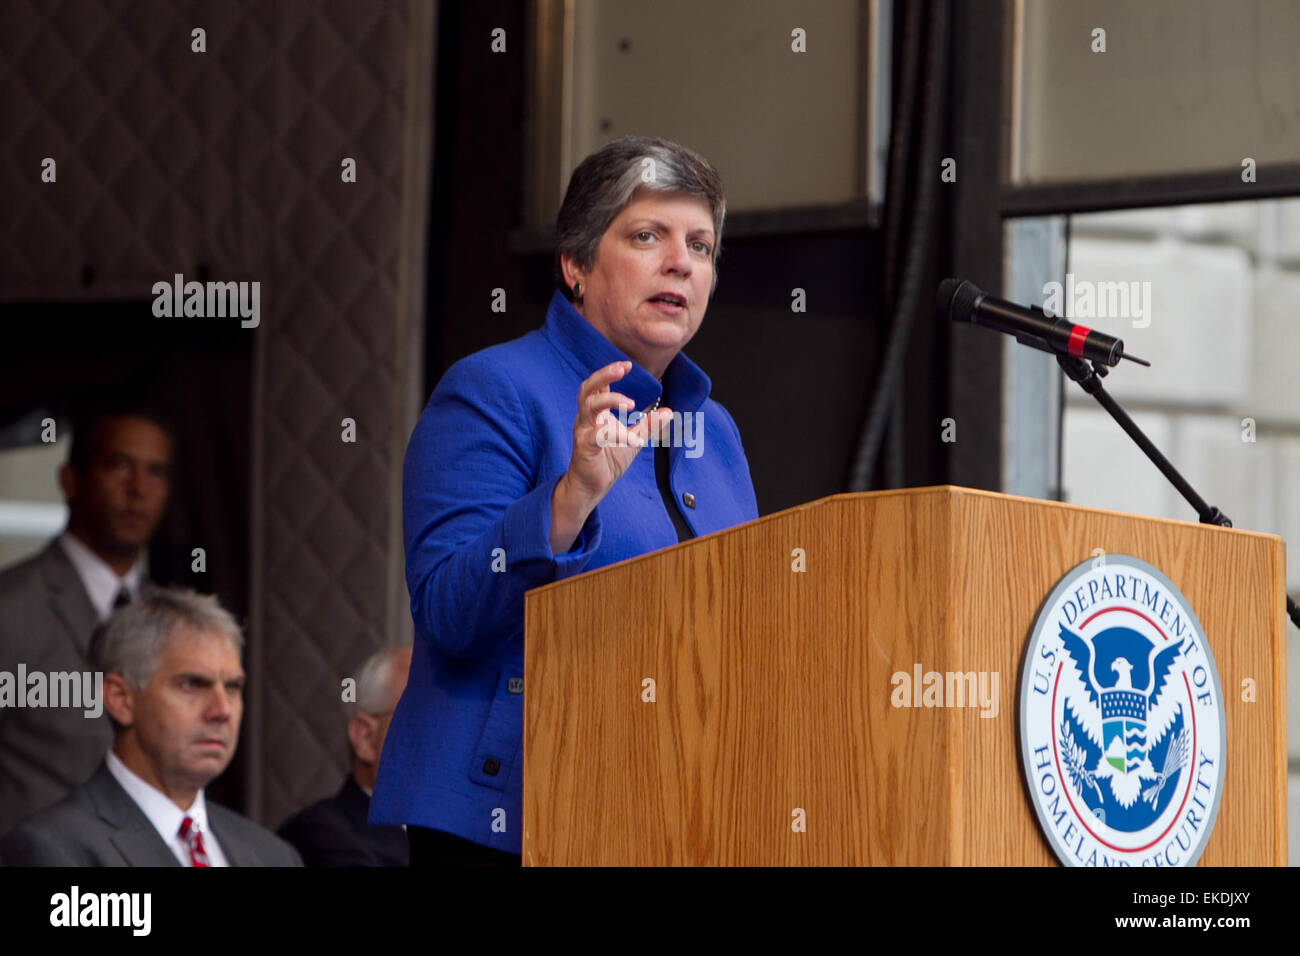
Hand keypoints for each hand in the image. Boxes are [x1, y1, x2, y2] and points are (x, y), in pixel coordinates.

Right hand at [550, 361, 671, 552]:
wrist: (592, 487)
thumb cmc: (608, 460)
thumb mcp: (633, 439)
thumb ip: (649, 425)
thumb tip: (669, 411)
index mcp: (595, 413)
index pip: (598, 385)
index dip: (609, 372)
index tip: (627, 365)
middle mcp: (586, 418)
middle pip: (587, 388)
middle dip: (603, 375)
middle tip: (621, 368)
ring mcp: (583, 432)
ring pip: (589, 407)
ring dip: (609, 399)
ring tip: (630, 403)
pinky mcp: (584, 448)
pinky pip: (598, 436)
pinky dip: (618, 435)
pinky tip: (635, 440)